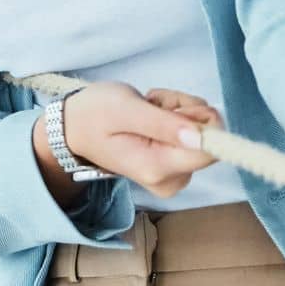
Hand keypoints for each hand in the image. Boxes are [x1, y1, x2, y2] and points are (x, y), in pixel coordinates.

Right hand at [60, 82, 220, 197]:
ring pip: (201, 133)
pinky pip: (193, 137)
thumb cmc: (95, 114)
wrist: (74, 127)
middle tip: (152, 106)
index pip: (210, 150)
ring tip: (147, 110)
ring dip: (177, 112)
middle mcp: (171, 179)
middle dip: (183, 111)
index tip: (172, 108)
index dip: (200, 119)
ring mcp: (173, 176)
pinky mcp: (173, 168)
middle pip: (207, 139)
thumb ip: (163, 124)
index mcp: (158, 168)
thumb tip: (203, 136)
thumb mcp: (125, 109)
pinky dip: (174, 119)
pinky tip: (150, 117)